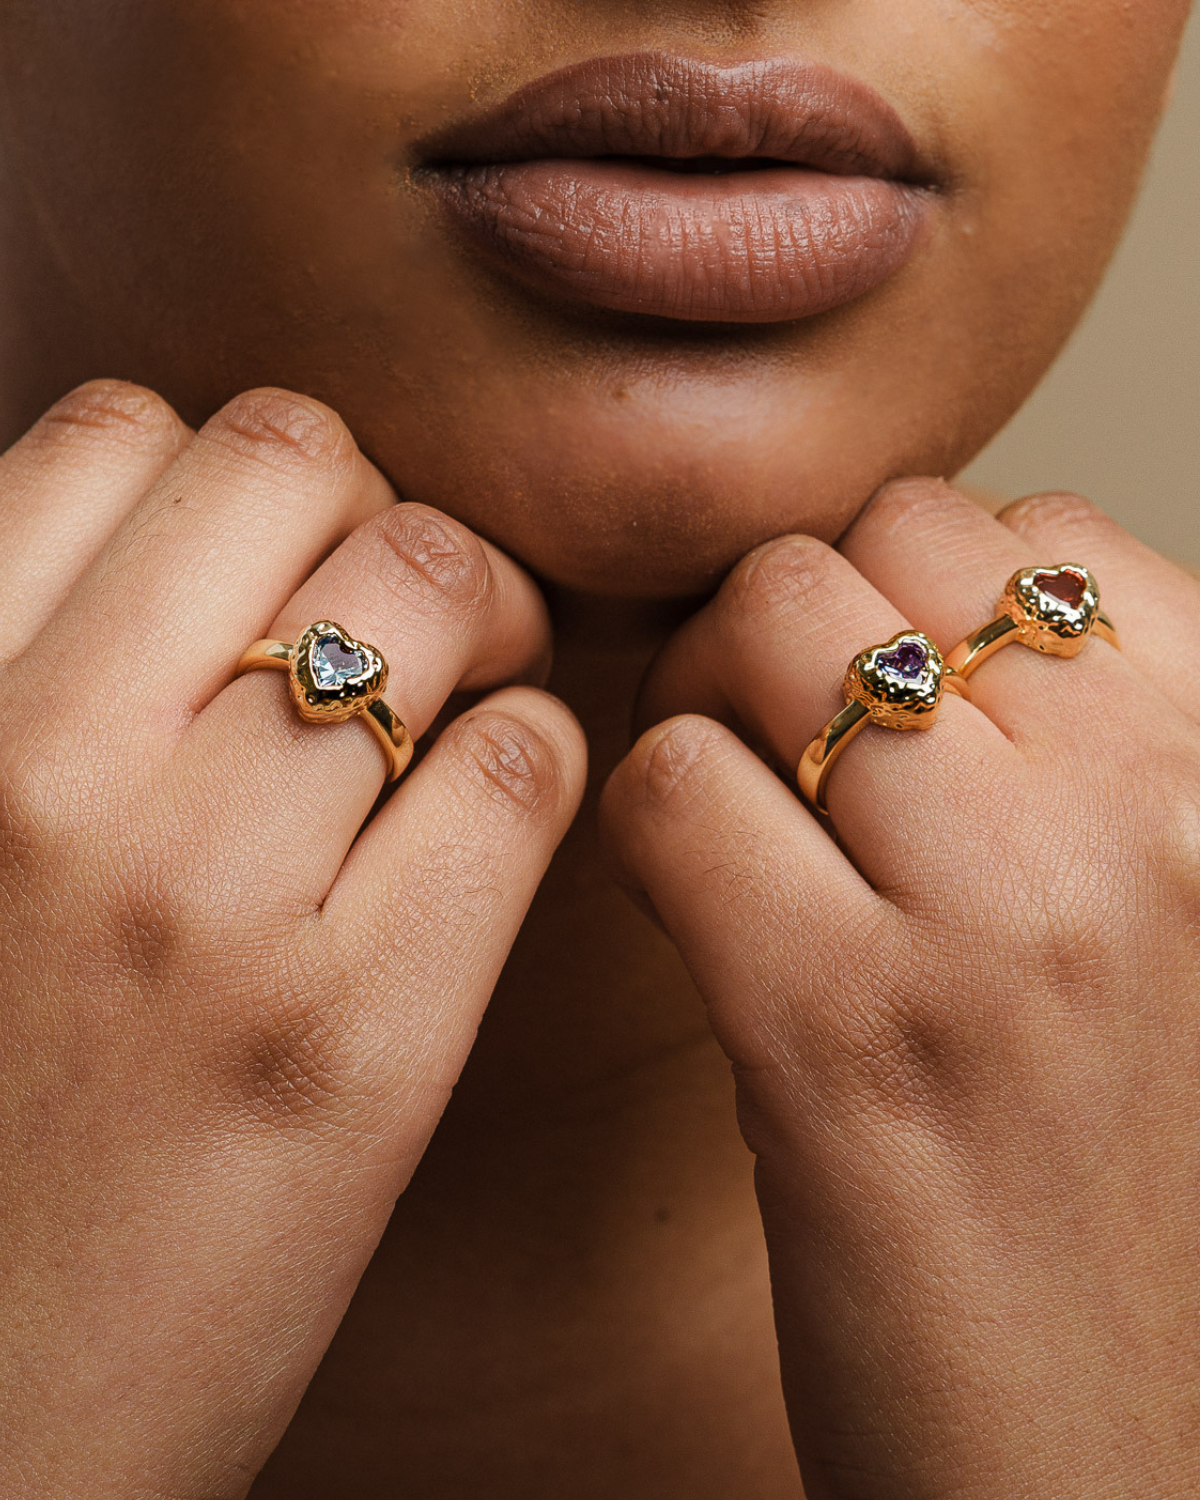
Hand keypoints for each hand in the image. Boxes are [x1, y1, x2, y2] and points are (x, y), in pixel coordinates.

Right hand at [0, 382, 584, 1496]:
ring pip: (432, 582)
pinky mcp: (360, 1032)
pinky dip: (536, 755)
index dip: (234, 482)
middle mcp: (39, 775)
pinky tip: (497, 820)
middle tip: (408, 611)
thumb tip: (212, 558)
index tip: (283, 565)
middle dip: (373, 510)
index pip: (120, 432)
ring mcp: (204, 900)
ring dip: (483, 615)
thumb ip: (40, 689)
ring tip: (472, 699)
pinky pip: (521, 763)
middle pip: (295, 460)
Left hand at [603, 480, 1199, 1498]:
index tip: (882, 696)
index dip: (921, 596)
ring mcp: (1003, 915)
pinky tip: (691, 916)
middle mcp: (1147, 814)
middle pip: (883, 540)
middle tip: (774, 747)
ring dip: (709, 702)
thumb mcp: (1159, 920)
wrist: (1111, 1451)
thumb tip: (898, 617)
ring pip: (772, 623)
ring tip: (729, 818)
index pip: (1038, 531)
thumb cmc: (1113, 1169)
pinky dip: (651, 832)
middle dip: (794, 622)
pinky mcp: (843, 1029)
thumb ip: (1072, 759)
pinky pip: (678, 788)